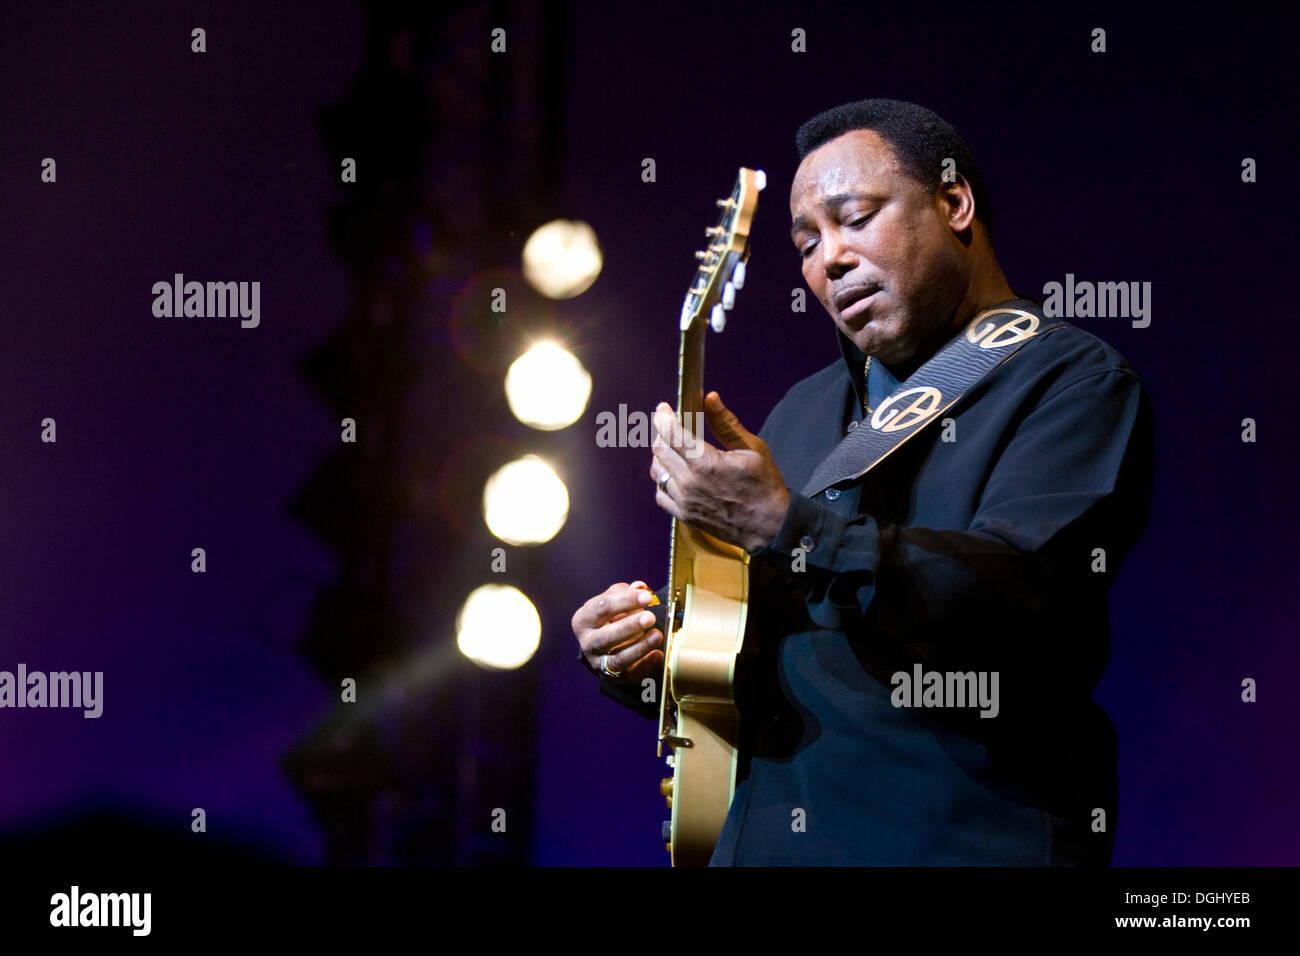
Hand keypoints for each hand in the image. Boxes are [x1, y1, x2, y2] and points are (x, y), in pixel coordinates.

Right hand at [571, 581, 662, 682]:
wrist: (603, 644)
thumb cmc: (609, 617)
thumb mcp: (612, 600)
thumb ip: (625, 592)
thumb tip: (639, 587)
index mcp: (583, 619)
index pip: (602, 608)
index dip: (626, 601)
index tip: (647, 597)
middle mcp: (587, 642)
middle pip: (606, 637)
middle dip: (630, 626)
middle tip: (650, 617)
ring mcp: (598, 662)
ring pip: (617, 659)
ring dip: (639, 647)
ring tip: (657, 635)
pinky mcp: (613, 677)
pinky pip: (630, 674)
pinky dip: (645, 666)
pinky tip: (658, 654)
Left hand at [650, 392, 789, 552]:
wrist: (769, 526)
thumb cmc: (764, 486)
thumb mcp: (752, 449)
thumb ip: (726, 423)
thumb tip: (710, 398)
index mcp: (705, 463)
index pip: (671, 433)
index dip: (663, 417)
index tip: (663, 408)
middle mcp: (689, 483)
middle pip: (659, 450)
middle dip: (662, 433)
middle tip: (671, 426)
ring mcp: (684, 501)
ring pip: (657, 471)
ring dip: (661, 456)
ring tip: (674, 448)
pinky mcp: (684, 515)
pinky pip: (660, 494)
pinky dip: (662, 480)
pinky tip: (674, 474)